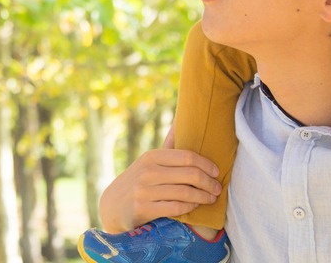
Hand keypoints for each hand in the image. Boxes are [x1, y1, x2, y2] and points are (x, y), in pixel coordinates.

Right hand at [97, 146, 221, 232]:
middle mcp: (147, 172)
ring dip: (203, 196)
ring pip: (185, 193)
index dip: (206, 164)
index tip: (216, 171)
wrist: (113, 205)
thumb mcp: (149, 161)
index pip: (186, 156)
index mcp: (151, 156)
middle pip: (189, 174)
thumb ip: (168, 144)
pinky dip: (190, 207)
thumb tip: (181, 121)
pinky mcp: (144, 210)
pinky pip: (175, 208)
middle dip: (208, 182)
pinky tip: (195, 206)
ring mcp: (145, 191)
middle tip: (217, 188)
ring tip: (212, 198)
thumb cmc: (139, 180)